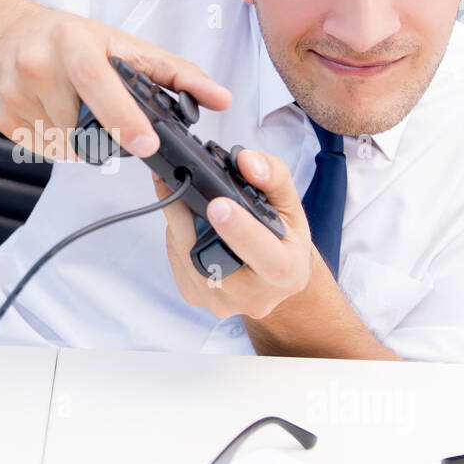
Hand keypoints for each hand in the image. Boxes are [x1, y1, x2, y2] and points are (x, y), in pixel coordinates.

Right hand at [0, 4, 231, 160]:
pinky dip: (57, 141)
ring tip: (74, 106)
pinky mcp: (1, 117)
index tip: (146, 144)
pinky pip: (44, 149)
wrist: (7, 35)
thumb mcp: (123, 45)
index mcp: (73, 42)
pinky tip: (53, 113)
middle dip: (103, 130)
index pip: (99, 84)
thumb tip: (220, 97)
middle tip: (103, 109)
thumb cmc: (71, 39)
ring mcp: (15, 93)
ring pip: (65, 144)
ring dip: (80, 138)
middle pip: (84, 126)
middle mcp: (38, 65)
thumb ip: (175, 74)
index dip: (124, 117)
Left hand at [153, 147, 312, 319]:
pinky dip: (176, 236)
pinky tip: (188, 223)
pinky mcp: (195, 298)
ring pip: (186, 254)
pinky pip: (176, 261)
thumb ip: (274, 176)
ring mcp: (220, 302)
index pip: (262, 252)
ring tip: (184, 195)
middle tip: (172, 180)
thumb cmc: (284, 239)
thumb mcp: (291, 205)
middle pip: (210, 255)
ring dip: (179, 221)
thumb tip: (245, 160)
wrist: (274, 276)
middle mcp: (253, 296)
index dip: (238, 229)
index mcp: (286, 272)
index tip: (217, 204)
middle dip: (187, 216)